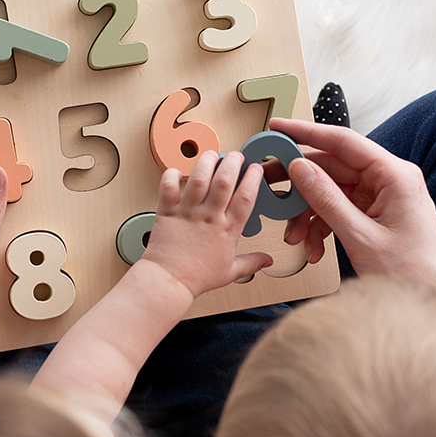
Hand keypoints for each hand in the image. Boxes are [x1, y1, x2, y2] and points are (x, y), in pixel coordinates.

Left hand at [141, 150, 271, 297]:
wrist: (169, 280)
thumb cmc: (197, 277)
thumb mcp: (230, 272)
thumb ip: (251, 263)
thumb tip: (268, 261)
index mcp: (227, 230)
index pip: (246, 197)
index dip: (253, 179)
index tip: (255, 169)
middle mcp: (209, 217)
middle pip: (225, 180)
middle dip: (233, 162)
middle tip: (235, 155)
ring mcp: (188, 212)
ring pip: (199, 177)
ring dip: (206, 162)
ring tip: (211, 155)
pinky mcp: (167, 211)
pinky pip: (168, 185)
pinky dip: (172, 174)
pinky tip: (177, 171)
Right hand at [268, 118, 435, 308]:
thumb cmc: (414, 274)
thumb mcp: (361, 236)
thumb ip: (327, 200)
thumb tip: (300, 168)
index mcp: (395, 175)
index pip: (343, 142)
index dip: (306, 132)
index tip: (278, 128)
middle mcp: (390, 181)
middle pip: (333, 169)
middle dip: (301, 187)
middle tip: (271, 191)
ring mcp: (383, 199)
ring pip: (332, 192)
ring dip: (309, 214)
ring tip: (297, 237)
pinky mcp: (377, 216)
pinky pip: (340, 211)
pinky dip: (322, 227)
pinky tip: (314, 248)